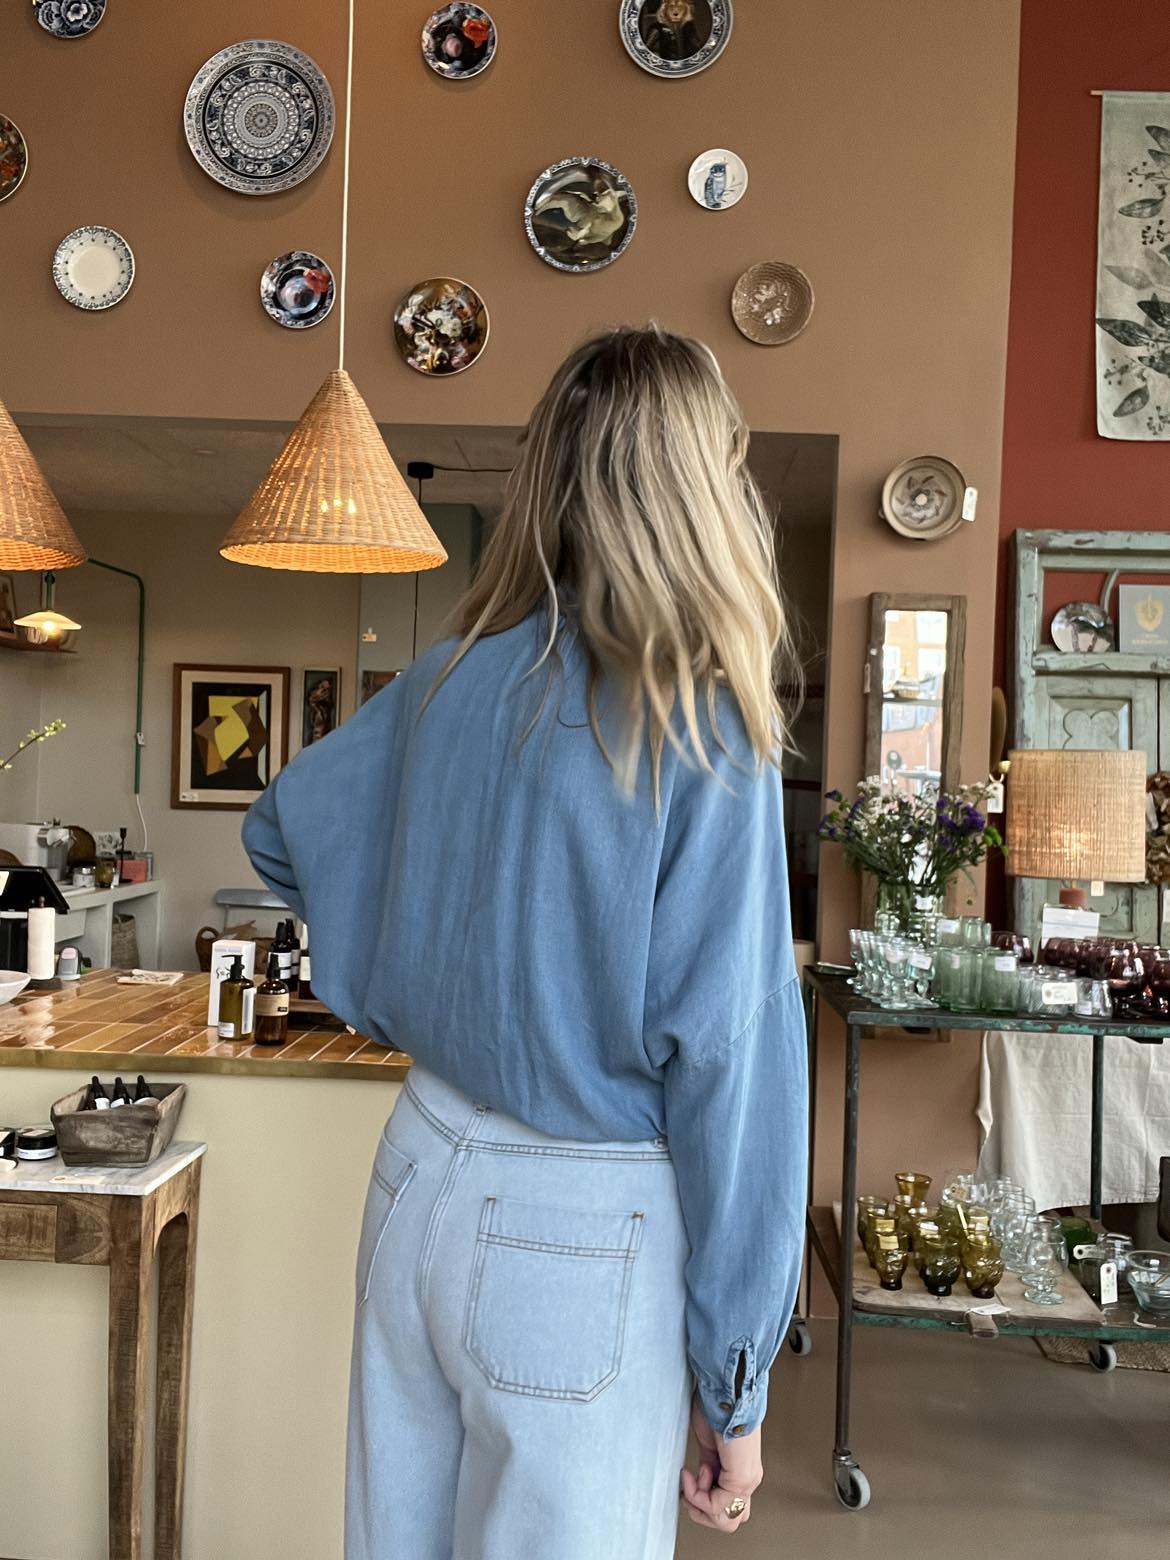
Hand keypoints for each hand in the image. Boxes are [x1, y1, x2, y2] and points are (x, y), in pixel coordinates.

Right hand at [679, 1393, 762, 1533]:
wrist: (724, 1389)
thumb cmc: (715, 1407)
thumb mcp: (709, 1447)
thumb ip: (709, 1468)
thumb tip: (699, 1484)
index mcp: (740, 1471)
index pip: (728, 1509)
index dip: (703, 1502)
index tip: (689, 1479)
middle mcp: (748, 1478)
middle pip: (730, 1522)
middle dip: (702, 1512)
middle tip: (690, 1492)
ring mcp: (747, 1480)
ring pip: (727, 1521)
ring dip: (700, 1504)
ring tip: (692, 1480)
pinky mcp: (741, 1477)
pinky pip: (716, 1505)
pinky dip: (697, 1494)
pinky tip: (693, 1473)